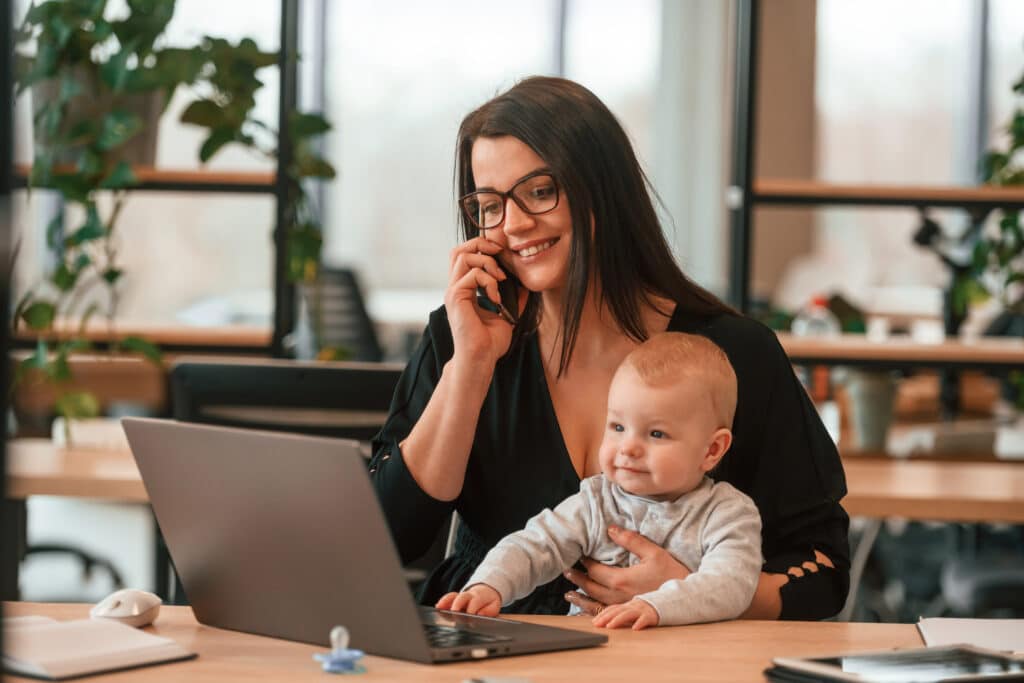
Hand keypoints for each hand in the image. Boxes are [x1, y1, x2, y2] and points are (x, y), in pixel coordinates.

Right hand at [435, 584, 501, 616]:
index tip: (470, 620)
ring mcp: (461, 596)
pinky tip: (437, 607)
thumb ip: (488, 610)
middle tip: (454, 613)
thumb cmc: (489, 601)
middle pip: (461, 597)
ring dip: (445, 601)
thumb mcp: (494, 606)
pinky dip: (442, 602)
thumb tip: (479, 614)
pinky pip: (448, 599)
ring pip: (452, 596)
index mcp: (479, 596)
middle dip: (457, 604)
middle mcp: (468, 595)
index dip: (472, 610)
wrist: (487, 591)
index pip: (475, 602)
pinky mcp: (455, 599)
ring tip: (439, 608)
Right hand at [445, 236, 520, 365]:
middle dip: (481, 244)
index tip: (503, 254)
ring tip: (500, 278)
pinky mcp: (455, 297)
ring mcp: (453, 292)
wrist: (481, 359)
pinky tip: (496, 297)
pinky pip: (472, 275)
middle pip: (458, 250)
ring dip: (487, 262)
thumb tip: (524, 285)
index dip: (483, 248)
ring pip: (463, 256)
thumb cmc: (490, 342)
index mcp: (464, 290)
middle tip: (500, 253)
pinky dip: (489, 281)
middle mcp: (455, 288)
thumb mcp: (506, 314)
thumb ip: (512, 298)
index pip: (466, 257)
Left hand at [563, 525, 691, 611]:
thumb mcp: (653, 552)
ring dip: (581, 598)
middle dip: (578, 579)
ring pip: (596, 603)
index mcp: (622, 579)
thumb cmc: (671, 573)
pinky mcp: (629, 614)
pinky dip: (594, 612)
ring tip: (569, 595)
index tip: (580, 556)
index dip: (586, 563)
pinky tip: (589, 612)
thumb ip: (631, 540)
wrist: (687, 597)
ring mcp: (623, 607)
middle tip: (567, 571)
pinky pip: (607, 614)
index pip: (596, 570)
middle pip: (592, 587)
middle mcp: (618, 596)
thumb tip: (611, 529)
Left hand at [591, 598, 659, 629]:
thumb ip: (620, 613)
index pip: (612, 609)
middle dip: (606, 617)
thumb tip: (603, 621)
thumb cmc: (644, 609)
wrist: (664, 603)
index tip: (594, 622)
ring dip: (618, 620)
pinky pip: (644, 619)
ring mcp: (641, 610)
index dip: (602, 615)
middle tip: (597, 624)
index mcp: (626, 606)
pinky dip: (639, 623)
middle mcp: (632, 607)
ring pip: (628, 614)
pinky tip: (635, 628)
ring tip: (610, 626)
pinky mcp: (651, 615)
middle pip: (617, 611)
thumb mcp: (631, 609)